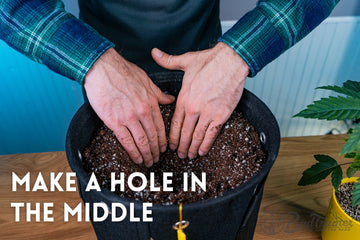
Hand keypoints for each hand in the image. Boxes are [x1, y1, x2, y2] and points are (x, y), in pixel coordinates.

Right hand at [84, 48, 174, 166]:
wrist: (102, 67)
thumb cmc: (123, 71)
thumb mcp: (146, 80)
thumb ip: (158, 93)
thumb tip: (170, 99)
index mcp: (151, 102)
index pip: (160, 127)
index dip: (163, 141)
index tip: (163, 148)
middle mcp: (142, 112)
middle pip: (153, 137)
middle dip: (156, 151)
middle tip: (156, 159)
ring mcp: (128, 117)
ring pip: (141, 141)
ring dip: (146, 154)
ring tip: (148, 162)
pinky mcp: (114, 121)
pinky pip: (126, 141)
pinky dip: (133, 152)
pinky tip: (136, 158)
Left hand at [151, 42, 248, 158]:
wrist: (231, 61)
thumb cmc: (210, 61)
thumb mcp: (185, 61)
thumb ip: (168, 61)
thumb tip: (154, 53)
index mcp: (183, 98)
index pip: (175, 123)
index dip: (172, 137)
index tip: (170, 144)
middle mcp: (194, 108)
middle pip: (185, 133)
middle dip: (181, 146)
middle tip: (179, 154)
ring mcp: (207, 113)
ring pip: (197, 136)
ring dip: (192, 148)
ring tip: (189, 156)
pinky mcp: (221, 115)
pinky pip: (211, 134)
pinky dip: (206, 145)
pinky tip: (202, 151)